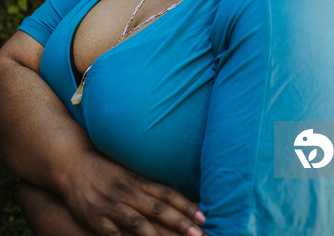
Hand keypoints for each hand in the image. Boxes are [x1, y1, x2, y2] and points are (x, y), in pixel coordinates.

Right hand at [60, 148, 206, 235]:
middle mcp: (128, 192)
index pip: (167, 194)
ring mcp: (112, 207)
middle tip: (200, 233)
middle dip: (180, 223)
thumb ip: (146, 185)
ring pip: (140, 224)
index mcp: (137, 180)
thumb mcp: (127, 173)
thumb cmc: (103, 169)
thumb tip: (171, 197)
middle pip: (159, 209)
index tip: (203, 217)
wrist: (71, 164)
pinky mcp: (96, 220)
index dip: (186, 206)